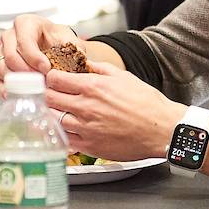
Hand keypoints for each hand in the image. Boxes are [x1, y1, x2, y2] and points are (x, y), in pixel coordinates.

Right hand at [0, 13, 119, 91]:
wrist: (53, 46)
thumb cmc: (57, 40)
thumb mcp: (69, 39)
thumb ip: (74, 48)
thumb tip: (79, 61)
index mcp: (26, 23)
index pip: (24, 41)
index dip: (34, 57)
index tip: (47, 69)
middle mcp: (10, 36)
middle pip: (10, 56)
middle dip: (26, 73)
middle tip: (40, 83)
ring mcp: (2, 51)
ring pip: (2, 68)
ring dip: (17, 83)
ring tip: (34, 91)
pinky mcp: (0, 67)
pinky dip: (8, 90)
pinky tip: (20, 96)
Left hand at [40, 61, 186, 161]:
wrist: (162, 129)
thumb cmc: (146, 103)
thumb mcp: (123, 76)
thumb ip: (98, 68)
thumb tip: (83, 62)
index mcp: (92, 87)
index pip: (54, 79)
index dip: (50, 78)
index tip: (52, 79)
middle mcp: (85, 107)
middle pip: (48, 99)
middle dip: (46, 95)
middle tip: (49, 95)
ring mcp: (86, 129)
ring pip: (52, 120)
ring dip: (51, 114)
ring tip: (56, 112)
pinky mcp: (90, 146)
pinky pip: (64, 140)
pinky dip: (60, 134)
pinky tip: (65, 129)